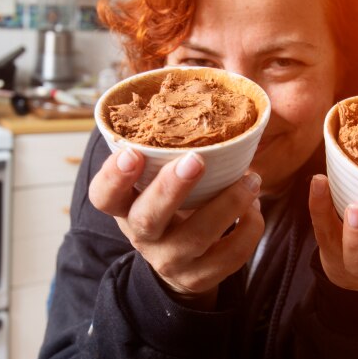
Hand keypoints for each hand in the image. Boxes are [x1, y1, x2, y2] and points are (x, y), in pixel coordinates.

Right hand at [89, 148, 263, 307]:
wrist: (181, 262)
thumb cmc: (168, 204)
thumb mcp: (154, 181)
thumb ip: (162, 148)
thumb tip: (185, 80)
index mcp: (124, 207)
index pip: (103, 196)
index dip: (114, 176)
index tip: (132, 152)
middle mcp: (142, 236)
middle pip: (148, 218)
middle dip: (171, 189)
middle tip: (196, 160)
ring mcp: (170, 261)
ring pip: (196, 238)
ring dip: (227, 204)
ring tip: (251, 179)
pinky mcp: (201, 277)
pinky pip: (229, 256)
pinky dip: (248, 229)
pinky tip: (253, 207)